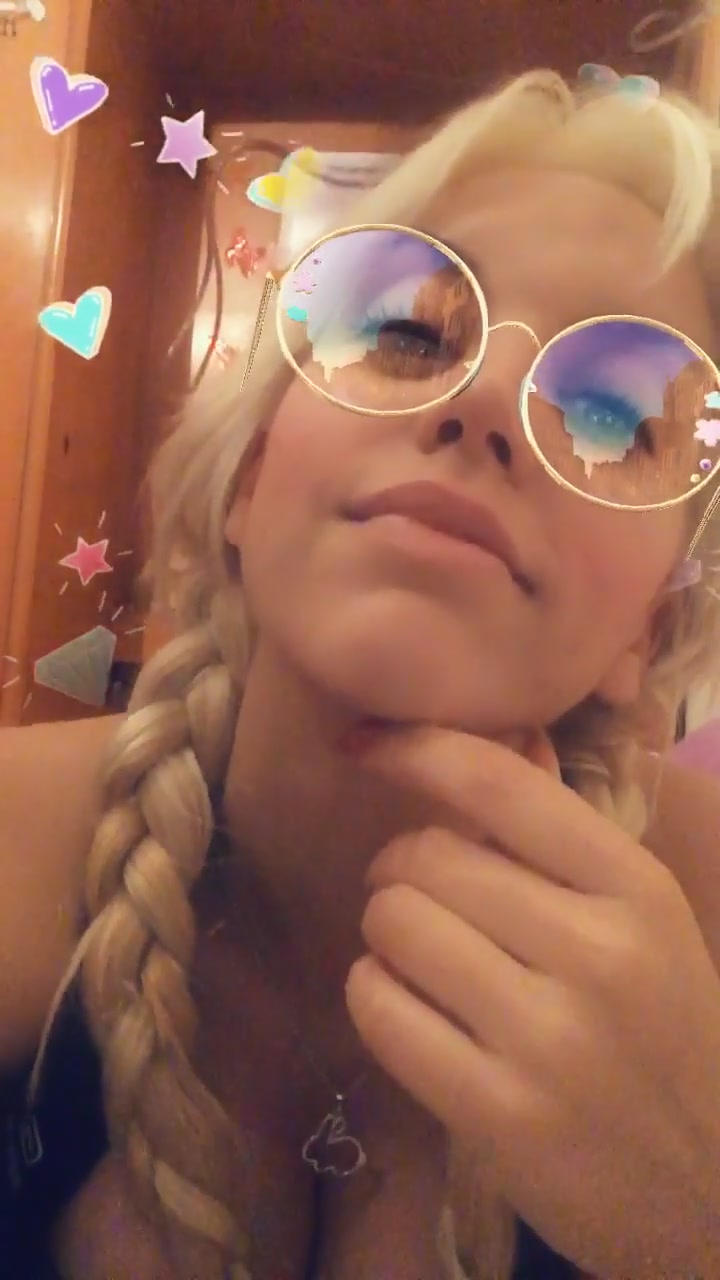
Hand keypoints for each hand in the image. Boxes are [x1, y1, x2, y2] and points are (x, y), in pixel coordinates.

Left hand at [344, 725, 719, 1278]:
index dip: (414, 749)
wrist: (707, 1188)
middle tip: (414, 893)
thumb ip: (563, 838)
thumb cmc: (664, 1031)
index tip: (363, 742)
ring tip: (418, 956)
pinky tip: (404, 1003)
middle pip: (425, 857)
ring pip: (394, 925)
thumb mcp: (643, 921)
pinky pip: (381, 1011)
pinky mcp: (499, 1114)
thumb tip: (502, 736)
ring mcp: (549, 1038)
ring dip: (385, 932)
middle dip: (397, 867)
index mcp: (636, 888)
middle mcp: (599, 952)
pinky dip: (373, 994)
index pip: (499, 785)